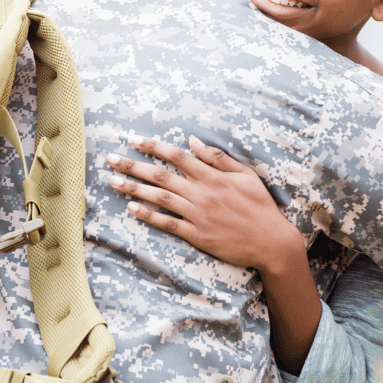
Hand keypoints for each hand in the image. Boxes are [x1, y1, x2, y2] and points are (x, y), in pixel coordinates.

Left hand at [107, 135, 302, 271]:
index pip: (178, 157)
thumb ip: (218, 158)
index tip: (135, 140)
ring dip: (134, 188)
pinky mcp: (197, 235)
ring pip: (159, 198)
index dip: (155, 147)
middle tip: (111, 158)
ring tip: (113, 181)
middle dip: (133, 165)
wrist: (271, 241)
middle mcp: (202, 194)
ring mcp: (198, 215)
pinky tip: (132, 208)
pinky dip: (148, 215)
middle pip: (161, 176)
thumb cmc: (260, 206)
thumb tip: (193, 141)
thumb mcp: (246, 175)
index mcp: (213, 177)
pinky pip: (167, 223)